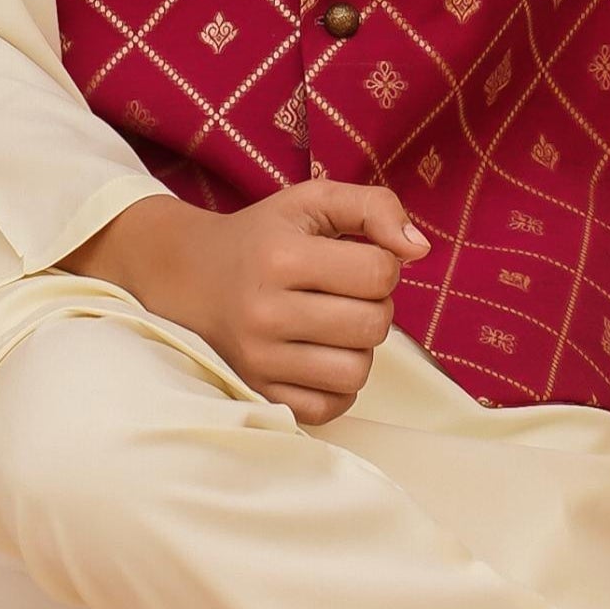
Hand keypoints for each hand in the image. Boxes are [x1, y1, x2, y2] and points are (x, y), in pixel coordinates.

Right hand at [72, 179, 424, 427]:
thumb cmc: (263, 238)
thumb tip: (420, 249)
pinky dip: (338, 385)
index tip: (353, 260)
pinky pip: (332, 407)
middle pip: (374, 324)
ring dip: (358, 348)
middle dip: (374, 306)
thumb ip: (374, 207)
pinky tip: (320, 356)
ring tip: (332, 325)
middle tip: (344, 294)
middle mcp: (265, 313)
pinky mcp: (259, 393)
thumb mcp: (313, 201)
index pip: (379, 272)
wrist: (189, 277)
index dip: (382, 264)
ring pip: (357, 371)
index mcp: (281, 258)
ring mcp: (258, 360)